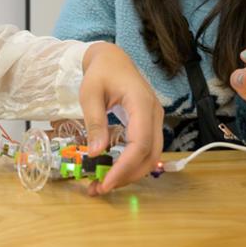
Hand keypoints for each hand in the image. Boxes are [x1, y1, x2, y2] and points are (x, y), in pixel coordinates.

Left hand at [80, 42, 163, 195]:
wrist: (112, 58)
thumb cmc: (100, 72)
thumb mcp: (90, 94)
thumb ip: (95, 122)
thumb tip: (95, 153)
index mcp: (141, 103)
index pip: (140, 144)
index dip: (124, 167)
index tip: (106, 182)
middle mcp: (154, 113)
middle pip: (150, 155)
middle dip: (127, 176)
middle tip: (101, 188)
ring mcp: (155, 119)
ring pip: (151, 155)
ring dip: (130, 173)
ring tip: (103, 183)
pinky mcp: (149, 124)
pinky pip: (146, 149)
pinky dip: (132, 163)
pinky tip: (113, 170)